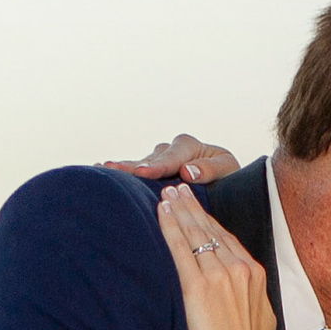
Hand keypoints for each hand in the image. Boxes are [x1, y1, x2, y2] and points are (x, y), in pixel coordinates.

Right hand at [102, 134, 238, 183]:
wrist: (226, 182)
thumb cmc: (229, 177)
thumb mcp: (227, 171)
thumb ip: (210, 170)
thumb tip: (187, 171)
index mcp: (189, 147)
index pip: (171, 159)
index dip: (157, 166)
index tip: (143, 173)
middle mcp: (170, 150)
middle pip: (149, 160)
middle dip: (131, 166)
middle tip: (111, 169)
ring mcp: (159, 159)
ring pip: (139, 165)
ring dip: (121, 168)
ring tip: (101, 169)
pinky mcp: (153, 170)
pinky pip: (136, 172)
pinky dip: (121, 172)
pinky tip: (101, 170)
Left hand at [156, 181, 279, 329]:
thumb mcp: (260, 319)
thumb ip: (251, 300)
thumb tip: (244, 300)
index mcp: (253, 274)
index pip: (227, 238)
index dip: (209, 221)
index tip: (197, 209)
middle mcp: (238, 268)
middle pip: (211, 229)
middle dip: (192, 207)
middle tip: (178, 189)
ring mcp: (218, 275)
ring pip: (195, 233)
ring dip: (178, 210)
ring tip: (166, 194)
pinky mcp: (197, 287)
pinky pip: (181, 247)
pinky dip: (170, 226)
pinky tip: (160, 213)